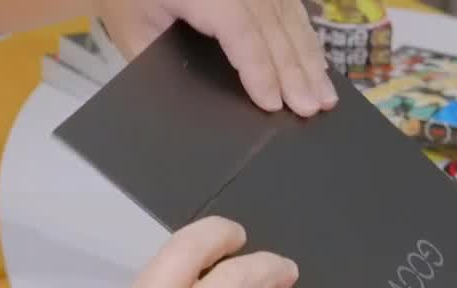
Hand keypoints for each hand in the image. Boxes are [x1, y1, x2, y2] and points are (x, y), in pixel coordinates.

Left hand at [95, 0, 338, 114]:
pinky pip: (289, 6)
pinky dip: (305, 36)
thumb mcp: (131, 28)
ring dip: (309, 56)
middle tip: (312, 107)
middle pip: (273, 24)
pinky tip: (317, 62)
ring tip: (325, 94)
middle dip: (295, 70)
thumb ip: (158, 63)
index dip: (259, 68)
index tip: (272, 103)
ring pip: (289, 15)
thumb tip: (192, 106)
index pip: (239, 29)